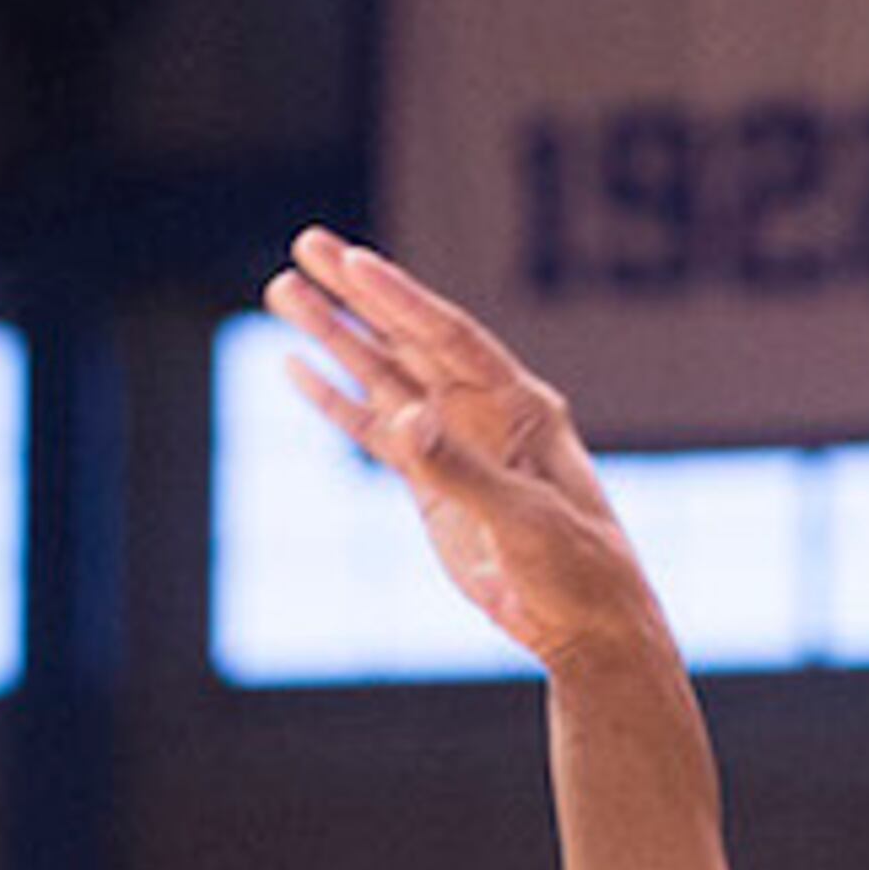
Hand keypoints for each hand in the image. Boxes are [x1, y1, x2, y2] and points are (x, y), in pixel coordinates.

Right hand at [265, 226, 658, 668]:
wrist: (584, 625)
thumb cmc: (577, 567)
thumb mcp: (524, 519)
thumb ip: (461, 470)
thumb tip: (405, 420)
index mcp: (522, 406)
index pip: (452, 338)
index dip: (402, 300)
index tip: (354, 262)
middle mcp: (483, 411)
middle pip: (409, 338)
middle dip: (357, 293)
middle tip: (306, 243)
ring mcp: (452, 443)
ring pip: (383, 376)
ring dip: (335, 335)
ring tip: (283, 290)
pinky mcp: (428, 482)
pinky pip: (372, 428)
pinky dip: (334, 398)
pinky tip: (296, 366)